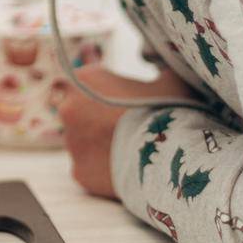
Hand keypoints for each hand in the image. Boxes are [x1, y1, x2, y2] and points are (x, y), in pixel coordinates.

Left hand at [57, 64, 193, 198]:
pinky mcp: (79, 171)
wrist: (166, 152)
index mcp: (83, 79)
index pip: (78, 83)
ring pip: (80, 143)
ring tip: (127, 151)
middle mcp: (68, 108)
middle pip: (75, 113)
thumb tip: (174, 70)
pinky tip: (124, 171)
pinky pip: (88, 170)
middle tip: (122, 128)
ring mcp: (71, 142)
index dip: (98, 93)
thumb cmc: (168, 110)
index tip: (117, 101)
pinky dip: (102, 172)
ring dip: (97, 146)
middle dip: (94, 120)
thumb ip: (163, 73)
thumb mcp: (171, 81)